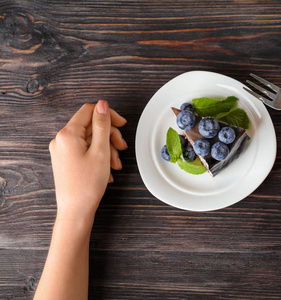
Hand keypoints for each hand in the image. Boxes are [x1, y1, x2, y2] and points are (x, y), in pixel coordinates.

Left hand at [49, 100, 126, 223]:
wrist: (76, 211)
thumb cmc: (87, 184)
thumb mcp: (101, 151)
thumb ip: (102, 125)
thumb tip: (102, 105)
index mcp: (67, 134)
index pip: (89, 111)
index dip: (108, 115)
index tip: (122, 124)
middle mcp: (61, 140)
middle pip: (91, 127)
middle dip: (109, 136)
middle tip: (121, 148)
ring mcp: (62, 151)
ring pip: (90, 140)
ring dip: (107, 149)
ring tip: (115, 165)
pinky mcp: (66, 160)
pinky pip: (85, 151)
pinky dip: (99, 157)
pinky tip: (107, 170)